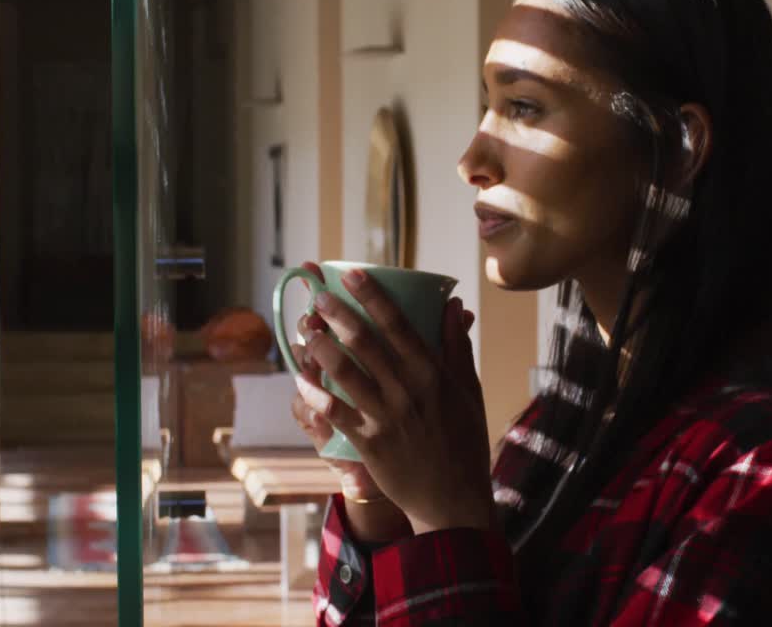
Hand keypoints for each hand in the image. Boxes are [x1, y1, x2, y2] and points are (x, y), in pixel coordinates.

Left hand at [298, 267, 493, 534]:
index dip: (372, 296)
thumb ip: (458, 346)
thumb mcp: (469, 390)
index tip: (351, 274)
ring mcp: (385, 417)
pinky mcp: (368, 442)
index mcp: (433, 373)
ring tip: (305, 331)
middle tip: (318, 297)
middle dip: (337, 315)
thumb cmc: (464, 441)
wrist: (454, 498)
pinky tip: (301, 378)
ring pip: (344, 372)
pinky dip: (316, 393)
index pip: (398, 324)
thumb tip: (454, 305)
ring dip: (321, 348)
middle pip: (365, 342)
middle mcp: (407, 390)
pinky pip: (335, 411)